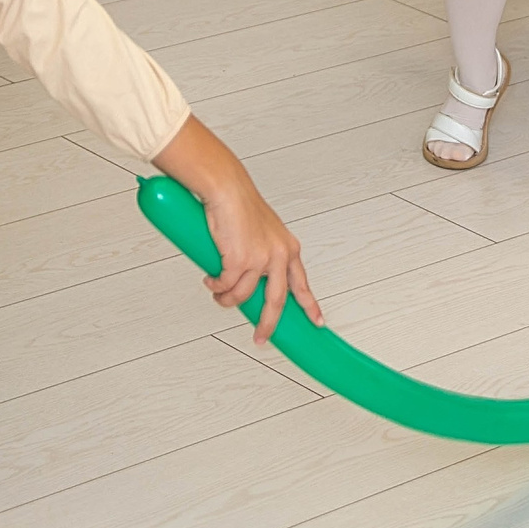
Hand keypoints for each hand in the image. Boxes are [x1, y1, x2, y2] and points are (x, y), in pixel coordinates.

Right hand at [204, 179, 322, 341]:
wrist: (228, 190)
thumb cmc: (241, 206)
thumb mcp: (262, 233)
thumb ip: (261, 256)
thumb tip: (249, 279)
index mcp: (288, 248)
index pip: (302, 283)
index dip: (310, 304)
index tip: (317, 321)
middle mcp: (279, 255)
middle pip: (276, 301)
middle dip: (268, 324)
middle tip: (261, 337)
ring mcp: (260, 259)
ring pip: (243, 296)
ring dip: (227, 300)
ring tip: (219, 295)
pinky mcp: (240, 260)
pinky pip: (225, 285)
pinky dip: (216, 287)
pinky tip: (212, 281)